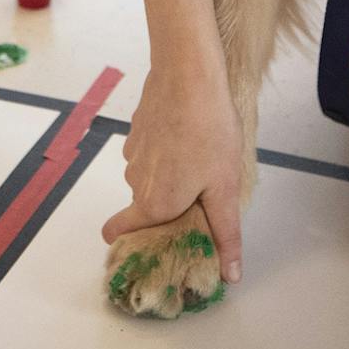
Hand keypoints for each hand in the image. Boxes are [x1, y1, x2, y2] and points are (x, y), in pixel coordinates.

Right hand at [101, 62, 247, 282]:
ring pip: (149, 178)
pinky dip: (166, 152)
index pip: (117, 233)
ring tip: (202, 159)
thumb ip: (225, 234)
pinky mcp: (137, 129)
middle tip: (203, 194)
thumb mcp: (225, 188)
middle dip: (169, 208)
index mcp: (153, 204)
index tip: (157, 243)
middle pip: (144, 208)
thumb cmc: (209, 130)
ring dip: (170, 177)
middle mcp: (135, 182)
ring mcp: (133, 153)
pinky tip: (189, 136)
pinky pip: (150, 153)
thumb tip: (231, 276)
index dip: (131, 243)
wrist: (188, 73)